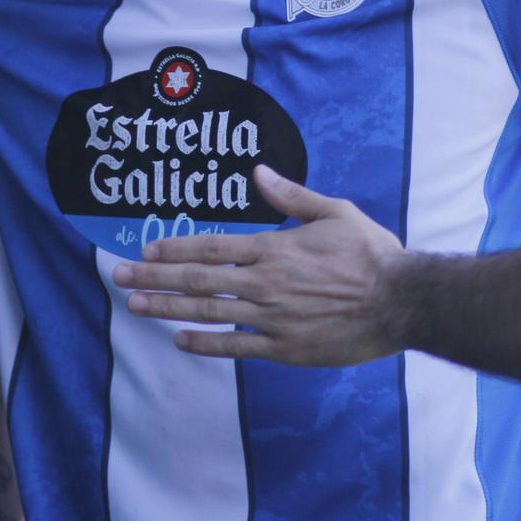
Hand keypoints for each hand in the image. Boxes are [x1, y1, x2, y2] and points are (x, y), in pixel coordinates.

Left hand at [116, 166, 407, 365]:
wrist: (401, 302)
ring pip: (208, 311)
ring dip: (167, 307)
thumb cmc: (371, 254)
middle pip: (198, 279)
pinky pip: (236, 347)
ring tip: (135, 305)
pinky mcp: (285, 347)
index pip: (212, 247)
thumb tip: (258, 173)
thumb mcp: (335, 212)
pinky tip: (179, 340)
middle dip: (154, 276)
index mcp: (275, 249)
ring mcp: (272, 318)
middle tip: (119, 276)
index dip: (175, 247)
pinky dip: (205, 343)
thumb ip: (291, 196)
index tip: (146, 247)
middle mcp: (266, 283)